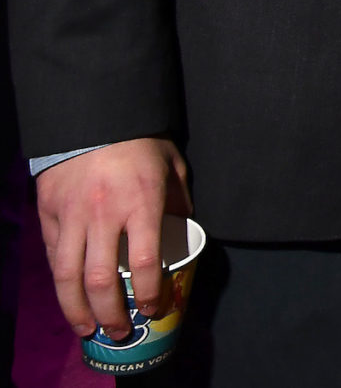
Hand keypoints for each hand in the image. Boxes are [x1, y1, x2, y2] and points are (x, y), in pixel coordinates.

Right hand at [37, 138, 192, 338]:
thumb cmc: (141, 141)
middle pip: (100, 278)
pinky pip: (53, 255)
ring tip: (87, 328)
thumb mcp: (172, 166)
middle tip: (119, 332)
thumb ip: (178, 200)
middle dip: (110, 312)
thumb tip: (185, 229)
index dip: (150, 292)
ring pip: (67, 275)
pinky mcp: (49, 213)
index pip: (145, 260)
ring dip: (76, 309)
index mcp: (141, 202)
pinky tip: (69, 296)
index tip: (154, 308)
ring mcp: (72, 215)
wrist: (94, 116)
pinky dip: (61, 281)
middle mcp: (104, 214)